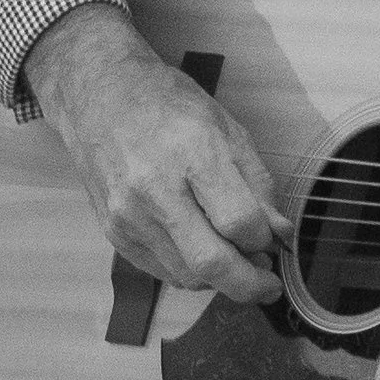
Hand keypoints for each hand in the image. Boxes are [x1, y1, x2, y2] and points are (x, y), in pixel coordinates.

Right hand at [22, 4, 287, 303]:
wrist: (100, 94)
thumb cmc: (168, 105)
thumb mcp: (227, 129)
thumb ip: (258, 185)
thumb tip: (279, 234)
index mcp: (192, 154)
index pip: (239, 222)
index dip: (265, 241)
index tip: (273, 242)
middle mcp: (155, 189)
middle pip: (211, 263)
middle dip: (249, 285)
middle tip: (267, 284)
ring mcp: (129, 215)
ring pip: (187, 276)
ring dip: (220, 280)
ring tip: (235, 259)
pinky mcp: (113, 232)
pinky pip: (162, 272)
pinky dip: (190, 272)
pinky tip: (200, 250)